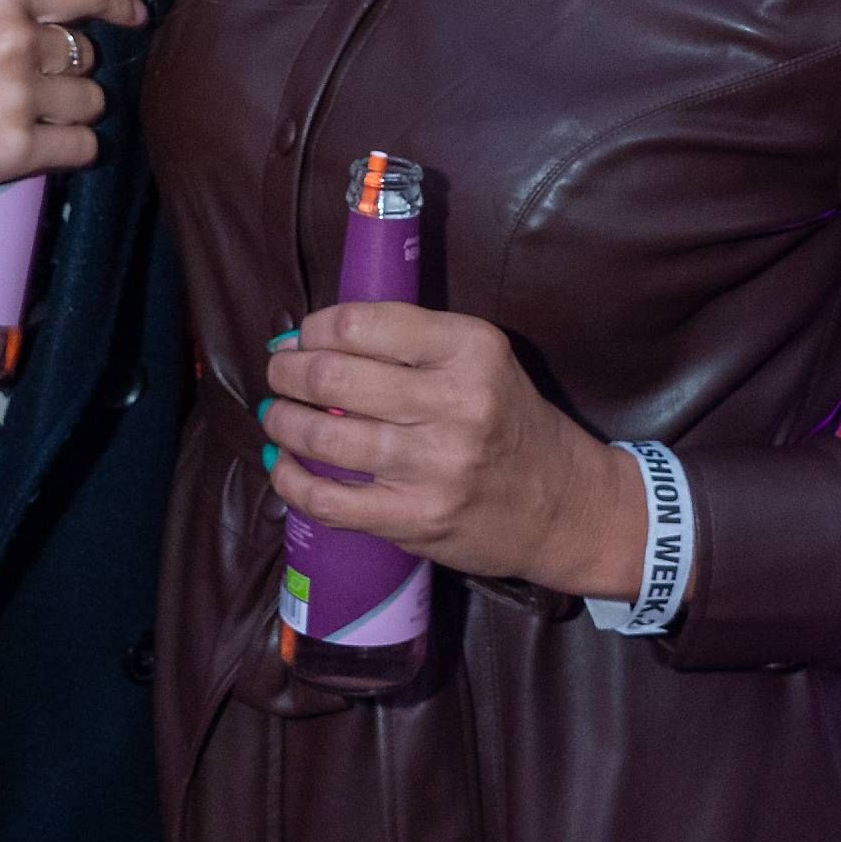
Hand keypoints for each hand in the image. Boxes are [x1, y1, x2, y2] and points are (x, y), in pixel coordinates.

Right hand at [0, 0, 144, 284]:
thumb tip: (55, 25)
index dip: (116, 5)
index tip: (134, 16)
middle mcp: (16, 36)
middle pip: (85, 56)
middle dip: (67, 72)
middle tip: (30, 89)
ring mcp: (20, 95)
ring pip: (90, 103)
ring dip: (70, 112)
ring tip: (26, 120)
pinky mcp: (16, 150)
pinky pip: (79, 148)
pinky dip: (67, 150)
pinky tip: (38, 149)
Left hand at [261, 308, 648, 600]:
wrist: (563, 504)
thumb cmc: (510, 423)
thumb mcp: (481, 360)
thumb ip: (409, 344)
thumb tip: (306, 340)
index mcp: (470, 348)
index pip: (361, 323)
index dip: (313, 328)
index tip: (301, 337)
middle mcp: (455, 403)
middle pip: (332, 376)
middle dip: (287, 372)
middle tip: (278, 374)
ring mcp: (434, 466)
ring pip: (323, 434)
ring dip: (282, 421)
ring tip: (277, 415)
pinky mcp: (416, 518)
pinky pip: (327, 499)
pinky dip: (289, 480)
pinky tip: (283, 465)